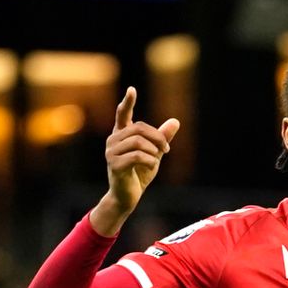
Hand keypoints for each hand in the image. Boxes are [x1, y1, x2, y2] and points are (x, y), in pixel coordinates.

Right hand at [92, 87, 180, 235]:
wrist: (127, 197)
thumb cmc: (139, 174)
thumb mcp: (154, 153)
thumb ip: (162, 138)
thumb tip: (175, 121)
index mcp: (121, 135)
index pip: (123, 114)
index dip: (128, 102)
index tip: (132, 90)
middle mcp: (113, 140)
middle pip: (138, 128)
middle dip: (157, 137)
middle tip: (166, 150)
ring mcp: (111, 152)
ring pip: (137, 141)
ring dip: (153, 150)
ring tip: (156, 160)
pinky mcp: (114, 164)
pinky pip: (136, 155)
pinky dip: (149, 160)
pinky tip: (151, 166)